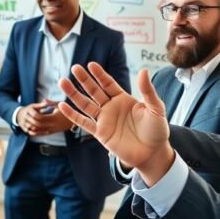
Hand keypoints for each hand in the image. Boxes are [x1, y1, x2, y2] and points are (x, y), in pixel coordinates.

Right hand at [15, 101, 53, 135]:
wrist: (19, 114)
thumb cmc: (29, 110)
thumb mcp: (34, 106)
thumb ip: (41, 105)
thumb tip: (47, 103)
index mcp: (28, 110)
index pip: (35, 114)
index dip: (42, 117)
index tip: (49, 118)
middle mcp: (25, 117)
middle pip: (34, 122)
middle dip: (42, 124)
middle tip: (50, 126)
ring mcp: (24, 123)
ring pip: (32, 128)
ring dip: (40, 129)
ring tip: (48, 129)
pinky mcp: (24, 128)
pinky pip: (31, 132)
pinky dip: (37, 133)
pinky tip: (43, 132)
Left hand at [27, 99, 75, 135]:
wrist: (74, 121)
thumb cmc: (67, 111)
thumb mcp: (60, 104)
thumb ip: (51, 103)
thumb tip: (43, 100)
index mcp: (54, 118)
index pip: (41, 118)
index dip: (35, 115)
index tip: (32, 111)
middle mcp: (53, 125)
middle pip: (38, 125)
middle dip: (32, 121)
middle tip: (28, 117)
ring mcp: (52, 130)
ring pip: (40, 131)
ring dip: (33, 127)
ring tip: (29, 122)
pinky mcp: (52, 132)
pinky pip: (42, 133)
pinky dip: (37, 131)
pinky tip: (33, 128)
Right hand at [58, 63, 173, 183]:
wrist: (153, 154)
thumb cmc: (157, 130)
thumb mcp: (156, 108)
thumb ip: (148, 91)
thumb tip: (143, 70)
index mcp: (124, 99)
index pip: (108, 84)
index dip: (100, 75)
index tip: (91, 64)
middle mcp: (111, 108)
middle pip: (94, 91)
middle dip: (84, 80)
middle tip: (74, 68)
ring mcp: (105, 120)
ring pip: (85, 104)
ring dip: (74, 94)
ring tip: (62, 82)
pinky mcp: (100, 134)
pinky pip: (84, 123)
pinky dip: (73, 115)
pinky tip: (62, 106)